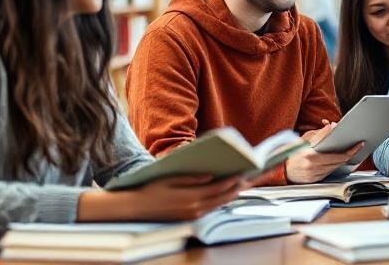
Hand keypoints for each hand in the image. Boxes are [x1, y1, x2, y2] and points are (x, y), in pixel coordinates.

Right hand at [77, 175, 245, 221]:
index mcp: (190, 198)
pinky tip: (228, 193)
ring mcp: (192, 215)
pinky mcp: (190, 217)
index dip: (234, 180)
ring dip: (233, 194)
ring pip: (219, 204)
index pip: (219, 188)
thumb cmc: (151, 189)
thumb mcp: (170, 178)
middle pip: (223, 198)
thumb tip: (211, 176)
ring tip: (245, 184)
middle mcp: (194, 209)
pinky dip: (222, 200)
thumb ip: (191, 178)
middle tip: (253, 178)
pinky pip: (211, 208)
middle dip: (239, 187)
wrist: (134, 208)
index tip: (246, 171)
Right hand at [285, 121, 364, 183]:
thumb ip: (318, 134)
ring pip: (336, 166)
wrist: (282, 170)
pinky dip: (336, 164)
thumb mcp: (304, 139)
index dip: (350, 149)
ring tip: (352, 150)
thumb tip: (331, 126)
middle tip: (358, 146)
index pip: (335, 152)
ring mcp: (314, 174)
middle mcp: (313, 166)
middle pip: (339, 160)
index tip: (358, 143)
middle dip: (350, 153)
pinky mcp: (316, 180)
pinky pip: (330, 171)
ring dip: (345, 159)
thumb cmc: (293, 152)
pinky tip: (341, 158)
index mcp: (309, 154)